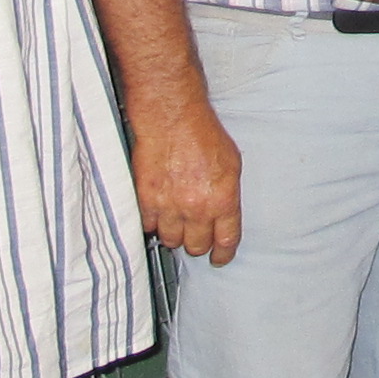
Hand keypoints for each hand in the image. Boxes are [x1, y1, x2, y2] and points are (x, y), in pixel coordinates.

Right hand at [134, 95, 245, 264]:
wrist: (172, 119)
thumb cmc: (203, 134)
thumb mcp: (231, 163)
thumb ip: (227, 194)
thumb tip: (225, 213)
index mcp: (223, 201)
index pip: (225, 242)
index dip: (222, 255)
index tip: (219, 258)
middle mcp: (197, 209)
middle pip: (196, 246)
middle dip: (197, 243)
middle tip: (195, 235)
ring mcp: (170, 207)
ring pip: (171, 240)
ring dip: (174, 234)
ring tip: (175, 222)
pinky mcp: (147, 200)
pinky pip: (149, 226)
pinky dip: (153, 222)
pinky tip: (157, 213)